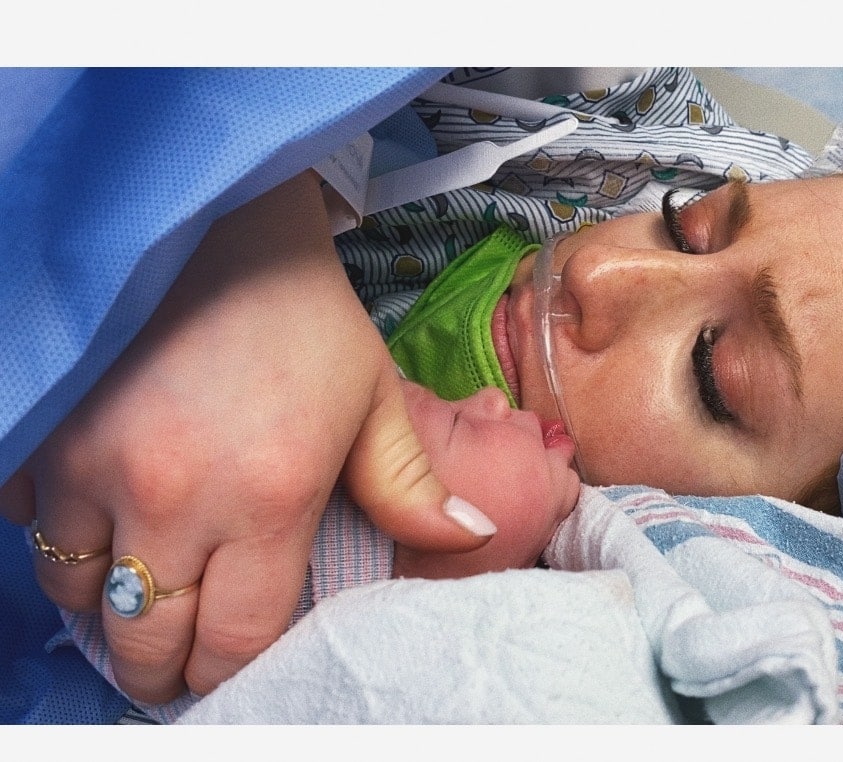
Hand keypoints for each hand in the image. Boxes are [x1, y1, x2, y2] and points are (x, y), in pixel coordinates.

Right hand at [0, 171, 491, 703]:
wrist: (217, 227)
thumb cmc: (302, 316)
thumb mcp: (373, 398)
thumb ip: (411, 485)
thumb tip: (473, 539)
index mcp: (266, 499)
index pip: (234, 639)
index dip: (230, 670)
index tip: (229, 668)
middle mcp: (170, 499)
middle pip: (146, 640)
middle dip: (163, 669)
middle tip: (176, 663)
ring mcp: (90, 469)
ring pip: (77, 596)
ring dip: (109, 608)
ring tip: (142, 592)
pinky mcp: (40, 436)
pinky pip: (26, 529)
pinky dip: (59, 542)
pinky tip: (96, 523)